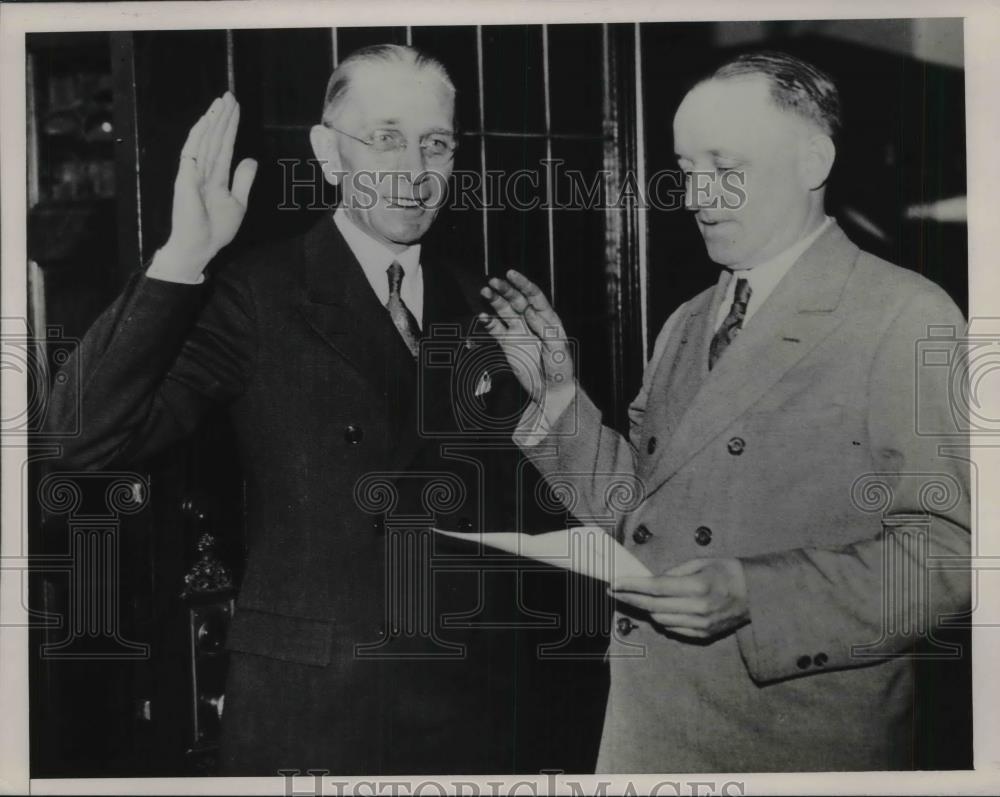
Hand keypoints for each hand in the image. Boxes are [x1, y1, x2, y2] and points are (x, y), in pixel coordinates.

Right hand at [159, 92, 257, 276]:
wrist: (201, 245)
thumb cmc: (216, 228)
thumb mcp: (238, 202)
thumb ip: (243, 180)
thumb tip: (251, 159)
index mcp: (216, 175)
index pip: (224, 145)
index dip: (230, 126)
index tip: (235, 108)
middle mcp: (204, 170)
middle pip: (215, 138)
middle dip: (222, 117)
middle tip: (230, 95)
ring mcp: (193, 172)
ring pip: (205, 140)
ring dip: (213, 120)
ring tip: (222, 102)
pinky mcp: (186, 177)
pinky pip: (192, 152)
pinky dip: (199, 135)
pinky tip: (206, 121)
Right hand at [479, 270, 574, 404]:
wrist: (552, 391)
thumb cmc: (561, 369)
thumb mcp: (558, 348)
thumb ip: (544, 329)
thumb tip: (529, 313)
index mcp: (548, 319)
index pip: (535, 296)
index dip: (523, 284)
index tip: (512, 275)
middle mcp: (532, 322)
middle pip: (517, 300)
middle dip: (506, 290)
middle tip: (493, 282)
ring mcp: (519, 332)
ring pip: (505, 311)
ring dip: (495, 301)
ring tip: (485, 292)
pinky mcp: (509, 343)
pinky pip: (496, 329)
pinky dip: (489, 322)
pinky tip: (482, 316)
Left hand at [610, 558, 749, 639]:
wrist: (757, 594)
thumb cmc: (727, 572)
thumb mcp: (701, 562)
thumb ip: (674, 571)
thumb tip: (651, 580)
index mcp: (698, 586)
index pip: (655, 587)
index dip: (632, 585)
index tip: (615, 582)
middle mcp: (699, 608)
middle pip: (653, 606)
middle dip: (630, 598)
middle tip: (614, 591)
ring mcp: (701, 625)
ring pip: (660, 620)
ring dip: (646, 609)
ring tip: (636, 597)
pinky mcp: (704, 635)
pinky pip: (673, 629)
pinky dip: (662, 619)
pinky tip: (659, 609)